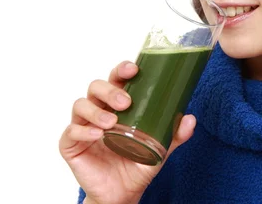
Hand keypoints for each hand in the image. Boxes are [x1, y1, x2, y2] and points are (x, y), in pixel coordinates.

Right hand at [59, 61, 196, 203]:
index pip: (116, 79)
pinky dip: (83, 130)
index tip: (134, 69)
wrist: (123, 195)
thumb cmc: (137, 165)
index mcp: (117, 105)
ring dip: (96, 111)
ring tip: (111, 122)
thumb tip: (190, 119)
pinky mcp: (71, 145)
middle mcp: (99, 111)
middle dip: (110, 90)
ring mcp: (83, 126)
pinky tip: (97, 135)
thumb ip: (174, 135)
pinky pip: (71, 132)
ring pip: (80, 105)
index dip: (121, 70)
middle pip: (96, 87)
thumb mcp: (160, 149)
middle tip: (126, 102)